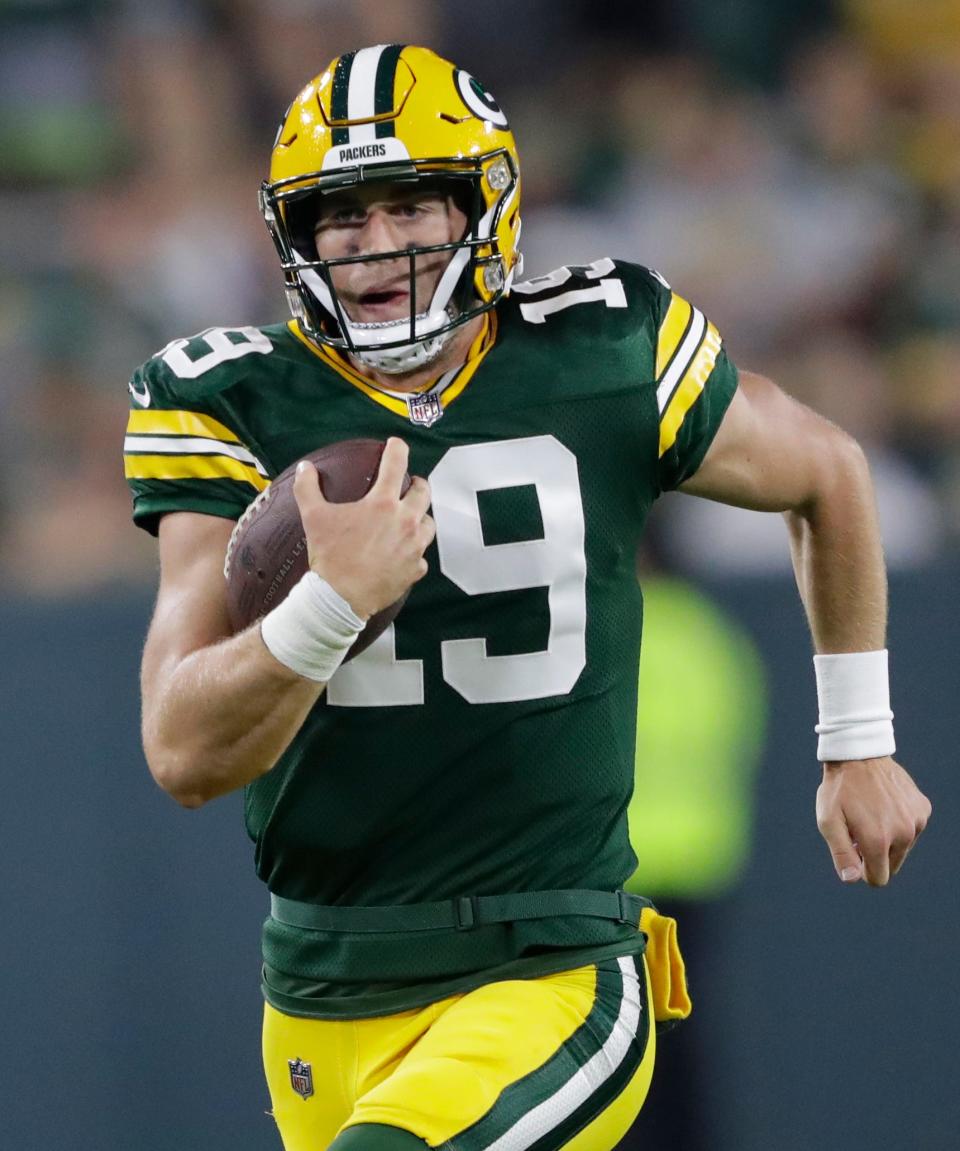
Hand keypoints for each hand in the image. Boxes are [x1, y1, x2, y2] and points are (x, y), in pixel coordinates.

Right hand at [292, 437, 434, 618]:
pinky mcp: (416, 569)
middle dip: (418, 484)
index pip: (396, 464)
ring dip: (421, 517)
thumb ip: (308, 488)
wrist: (340, 599)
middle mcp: (405, 521)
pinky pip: (421, 556)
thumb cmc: (329, 556)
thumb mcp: (313, 517)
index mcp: (383, 504)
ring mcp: (414, 546)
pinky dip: (414, 553)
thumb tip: (305, 468)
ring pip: (429, 524)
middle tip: (410, 484)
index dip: (397, 449)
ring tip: (410, 519)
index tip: (396, 444)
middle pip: (423, 492)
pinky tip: (402, 554)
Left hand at [816, 757, 931, 885]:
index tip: (853, 851)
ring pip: (903, 848)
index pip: (878, 878)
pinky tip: (884, 804)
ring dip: (888, 838)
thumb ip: (842, 853)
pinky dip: (899, 822)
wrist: (859, 755)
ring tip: (870, 814)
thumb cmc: (839, 790)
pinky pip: (912, 829)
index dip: (863, 870)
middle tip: (859, 829)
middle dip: (875, 854)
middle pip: (892, 865)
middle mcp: (903, 834)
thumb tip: (853, 879)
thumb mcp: (828, 821)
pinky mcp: (923, 809)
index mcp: (878, 840)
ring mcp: (917, 821)